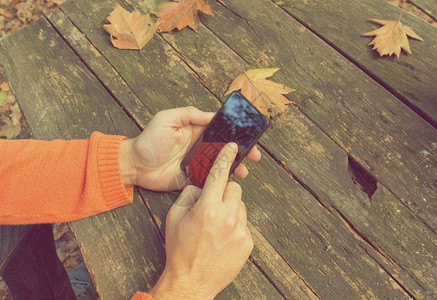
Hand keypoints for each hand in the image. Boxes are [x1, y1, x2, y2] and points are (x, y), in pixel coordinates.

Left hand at [119, 106, 260, 190]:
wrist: (135, 166)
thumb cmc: (149, 140)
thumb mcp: (167, 119)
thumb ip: (189, 114)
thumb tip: (212, 115)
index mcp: (196, 130)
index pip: (221, 129)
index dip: (236, 132)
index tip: (249, 136)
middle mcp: (200, 146)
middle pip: (226, 148)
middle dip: (242, 151)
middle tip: (254, 156)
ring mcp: (198, 163)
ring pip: (221, 164)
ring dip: (235, 167)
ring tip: (244, 172)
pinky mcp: (194, 178)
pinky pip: (211, 179)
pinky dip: (221, 181)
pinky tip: (230, 183)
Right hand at [150, 143, 253, 298]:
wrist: (190, 282)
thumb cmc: (179, 249)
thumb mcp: (174, 217)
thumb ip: (188, 195)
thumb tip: (201, 185)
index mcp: (207, 209)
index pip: (219, 174)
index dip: (226, 157)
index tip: (232, 147)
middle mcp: (227, 218)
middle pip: (235, 188)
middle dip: (224, 191)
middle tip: (213, 203)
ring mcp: (240, 231)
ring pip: (241, 205)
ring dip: (230, 209)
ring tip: (216, 225)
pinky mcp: (248, 243)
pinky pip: (244, 223)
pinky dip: (235, 225)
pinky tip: (222, 237)